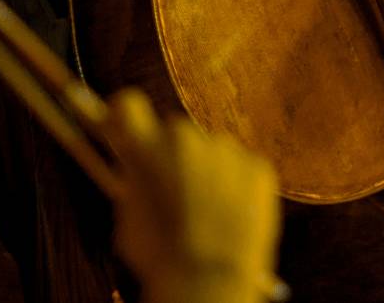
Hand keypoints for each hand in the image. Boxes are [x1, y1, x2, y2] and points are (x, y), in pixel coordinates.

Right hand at [106, 89, 280, 302]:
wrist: (208, 279)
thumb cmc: (162, 256)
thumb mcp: (127, 217)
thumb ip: (132, 180)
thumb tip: (137, 167)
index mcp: (145, 147)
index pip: (129, 103)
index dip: (125, 113)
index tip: (127, 124)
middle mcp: (185, 137)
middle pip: (175, 132)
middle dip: (172, 156)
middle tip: (176, 192)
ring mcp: (225, 149)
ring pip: (212, 151)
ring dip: (208, 171)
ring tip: (208, 213)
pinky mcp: (257, 166)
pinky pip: (243, 167)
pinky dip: (237, 186)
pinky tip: (231, 216)